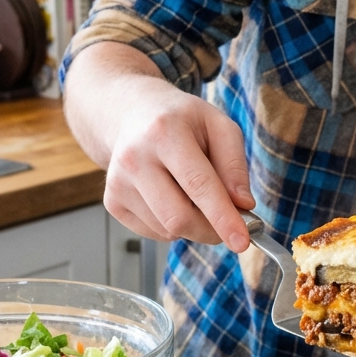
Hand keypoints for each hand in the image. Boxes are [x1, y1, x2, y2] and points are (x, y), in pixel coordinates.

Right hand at [65, 43, 253, 250]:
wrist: (134, 115)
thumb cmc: (182, 121)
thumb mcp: (219, 126)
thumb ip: (235, 165)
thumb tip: (243, 205)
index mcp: (165, 132)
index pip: (198, 185)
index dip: (223, 217)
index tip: (242, 242)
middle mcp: (135, 158)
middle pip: (179, 217)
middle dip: (212, 230)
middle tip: (230, 223)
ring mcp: (118, 183)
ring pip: (168, 229)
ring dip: (194, 224)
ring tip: (194, 192)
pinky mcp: (112, 202)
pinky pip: (154, 232)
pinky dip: (173, 224)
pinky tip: (173, 196)